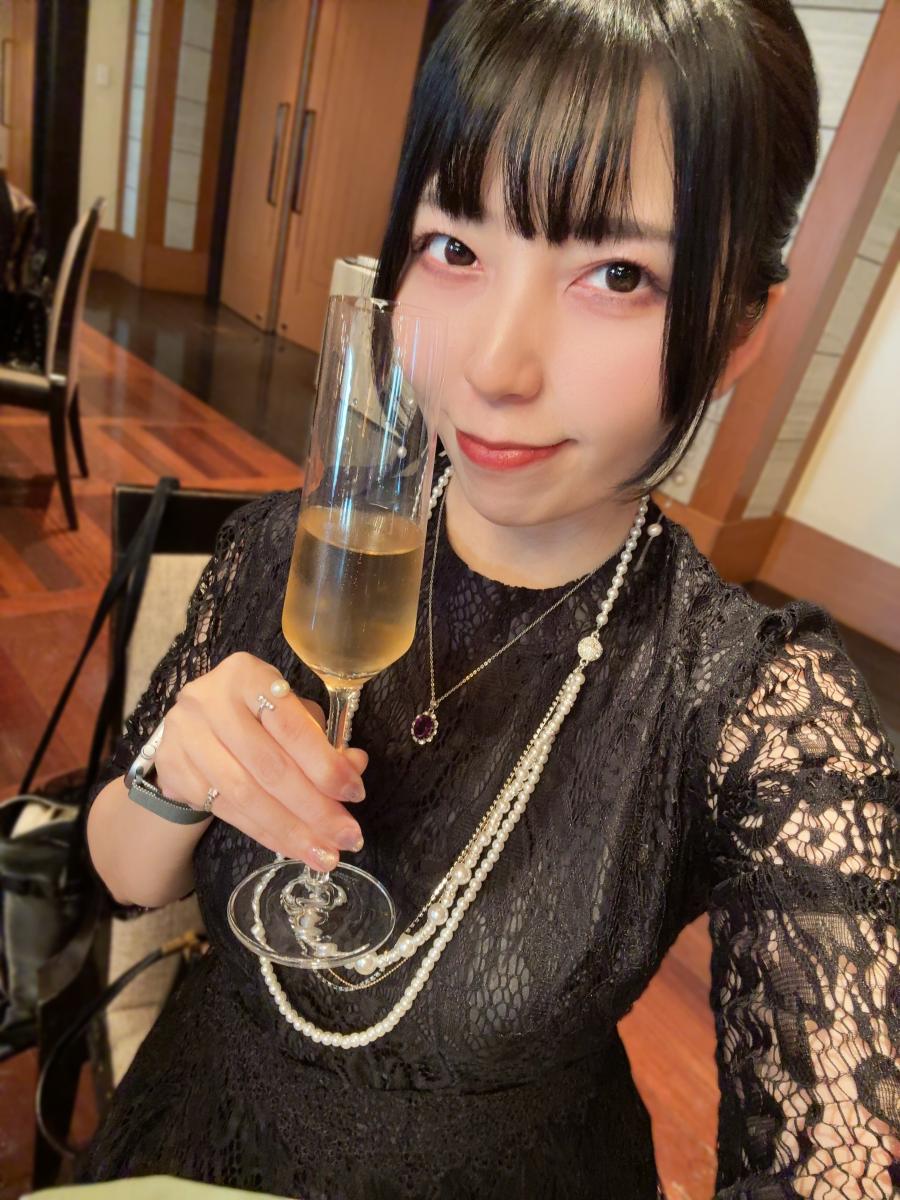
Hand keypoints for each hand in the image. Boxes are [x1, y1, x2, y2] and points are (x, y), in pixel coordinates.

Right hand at [153, 652, 366, 870]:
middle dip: (314, 809)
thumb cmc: (254, 715)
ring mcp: (186, 736)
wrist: (192, 727)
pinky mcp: (172, 769)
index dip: (325, 764)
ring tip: (324, 853)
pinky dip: (266, 834)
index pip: (290, 726)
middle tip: (347, 836)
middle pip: (269, 766)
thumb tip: (354, 767)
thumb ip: (323, 740)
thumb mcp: (291, 714)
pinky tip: (292, 847)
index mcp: (246, 676)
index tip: (355, 794)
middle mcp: (210, 701)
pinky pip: (227, 811)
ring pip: (246, 796)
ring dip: (291, 830)